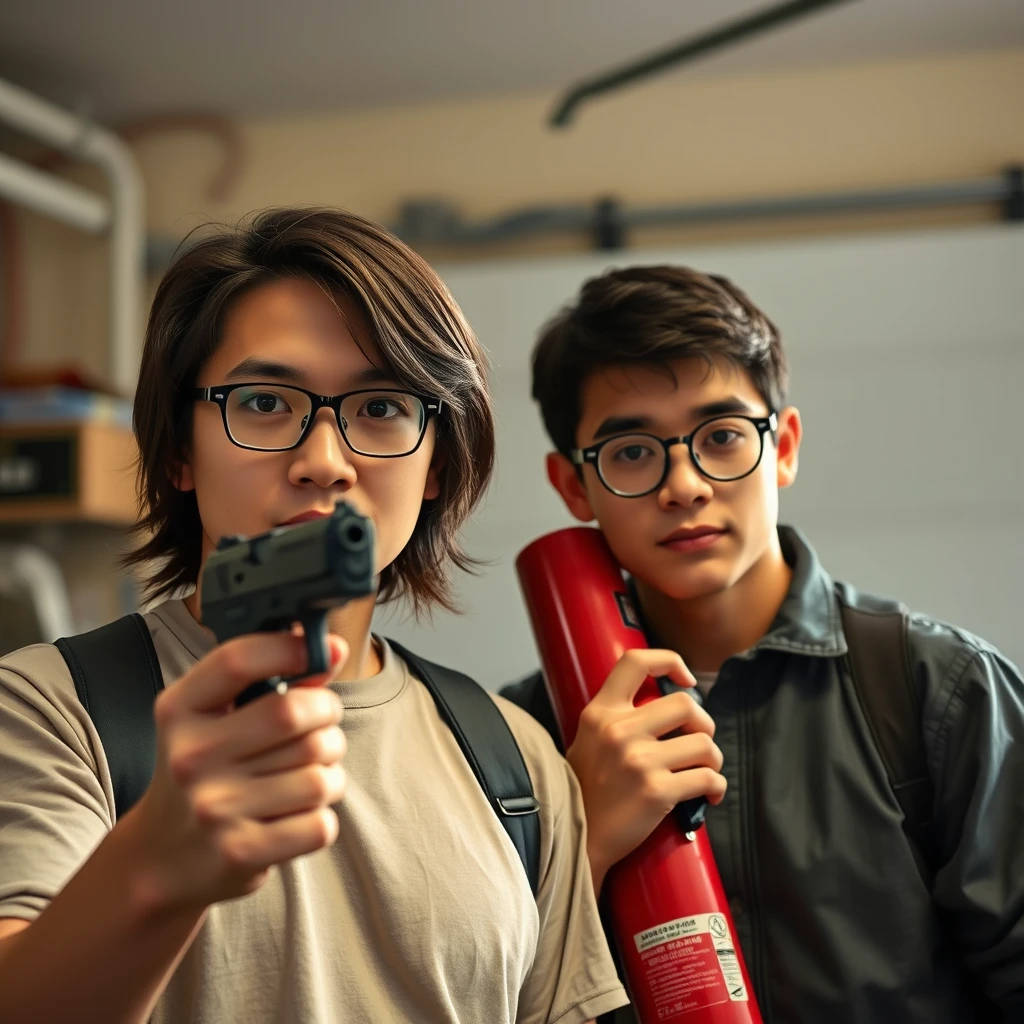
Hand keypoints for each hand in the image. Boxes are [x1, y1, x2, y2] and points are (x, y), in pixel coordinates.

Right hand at [126, 631, 347, 911]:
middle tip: (322, 727)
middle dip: (327, 715)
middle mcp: (191, 756)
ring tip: (308, 778)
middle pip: (293, 714)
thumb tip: (332, 648)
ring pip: (319, 773)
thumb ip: (277, 681)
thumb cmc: (206, 772)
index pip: (237, 660)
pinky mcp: (239, 852)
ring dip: (330, 774)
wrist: (161, 857)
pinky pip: (319, 823)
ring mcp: (214, 807)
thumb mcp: (219, 719)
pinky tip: (296, 816)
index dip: (288, 647)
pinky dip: (321, 818)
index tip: (319, 650)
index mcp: (180, 711)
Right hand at [566, 649, 725, 888]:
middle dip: (704, 723)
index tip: (685, 680)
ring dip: (713, 759)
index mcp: (600, 712)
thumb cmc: (585, 792)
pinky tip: (709, 794)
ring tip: (704, 771)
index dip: (669, 661)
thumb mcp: (588, 740)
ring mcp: (638, 761)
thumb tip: (663, 705)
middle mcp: (618, 730)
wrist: (577, 841)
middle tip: (698, 742)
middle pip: (686, 704)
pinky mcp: (657, 792)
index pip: (635, 662)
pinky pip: (708, 778)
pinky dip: (716, 786)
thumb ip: (616, 718)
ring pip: (705, 743)